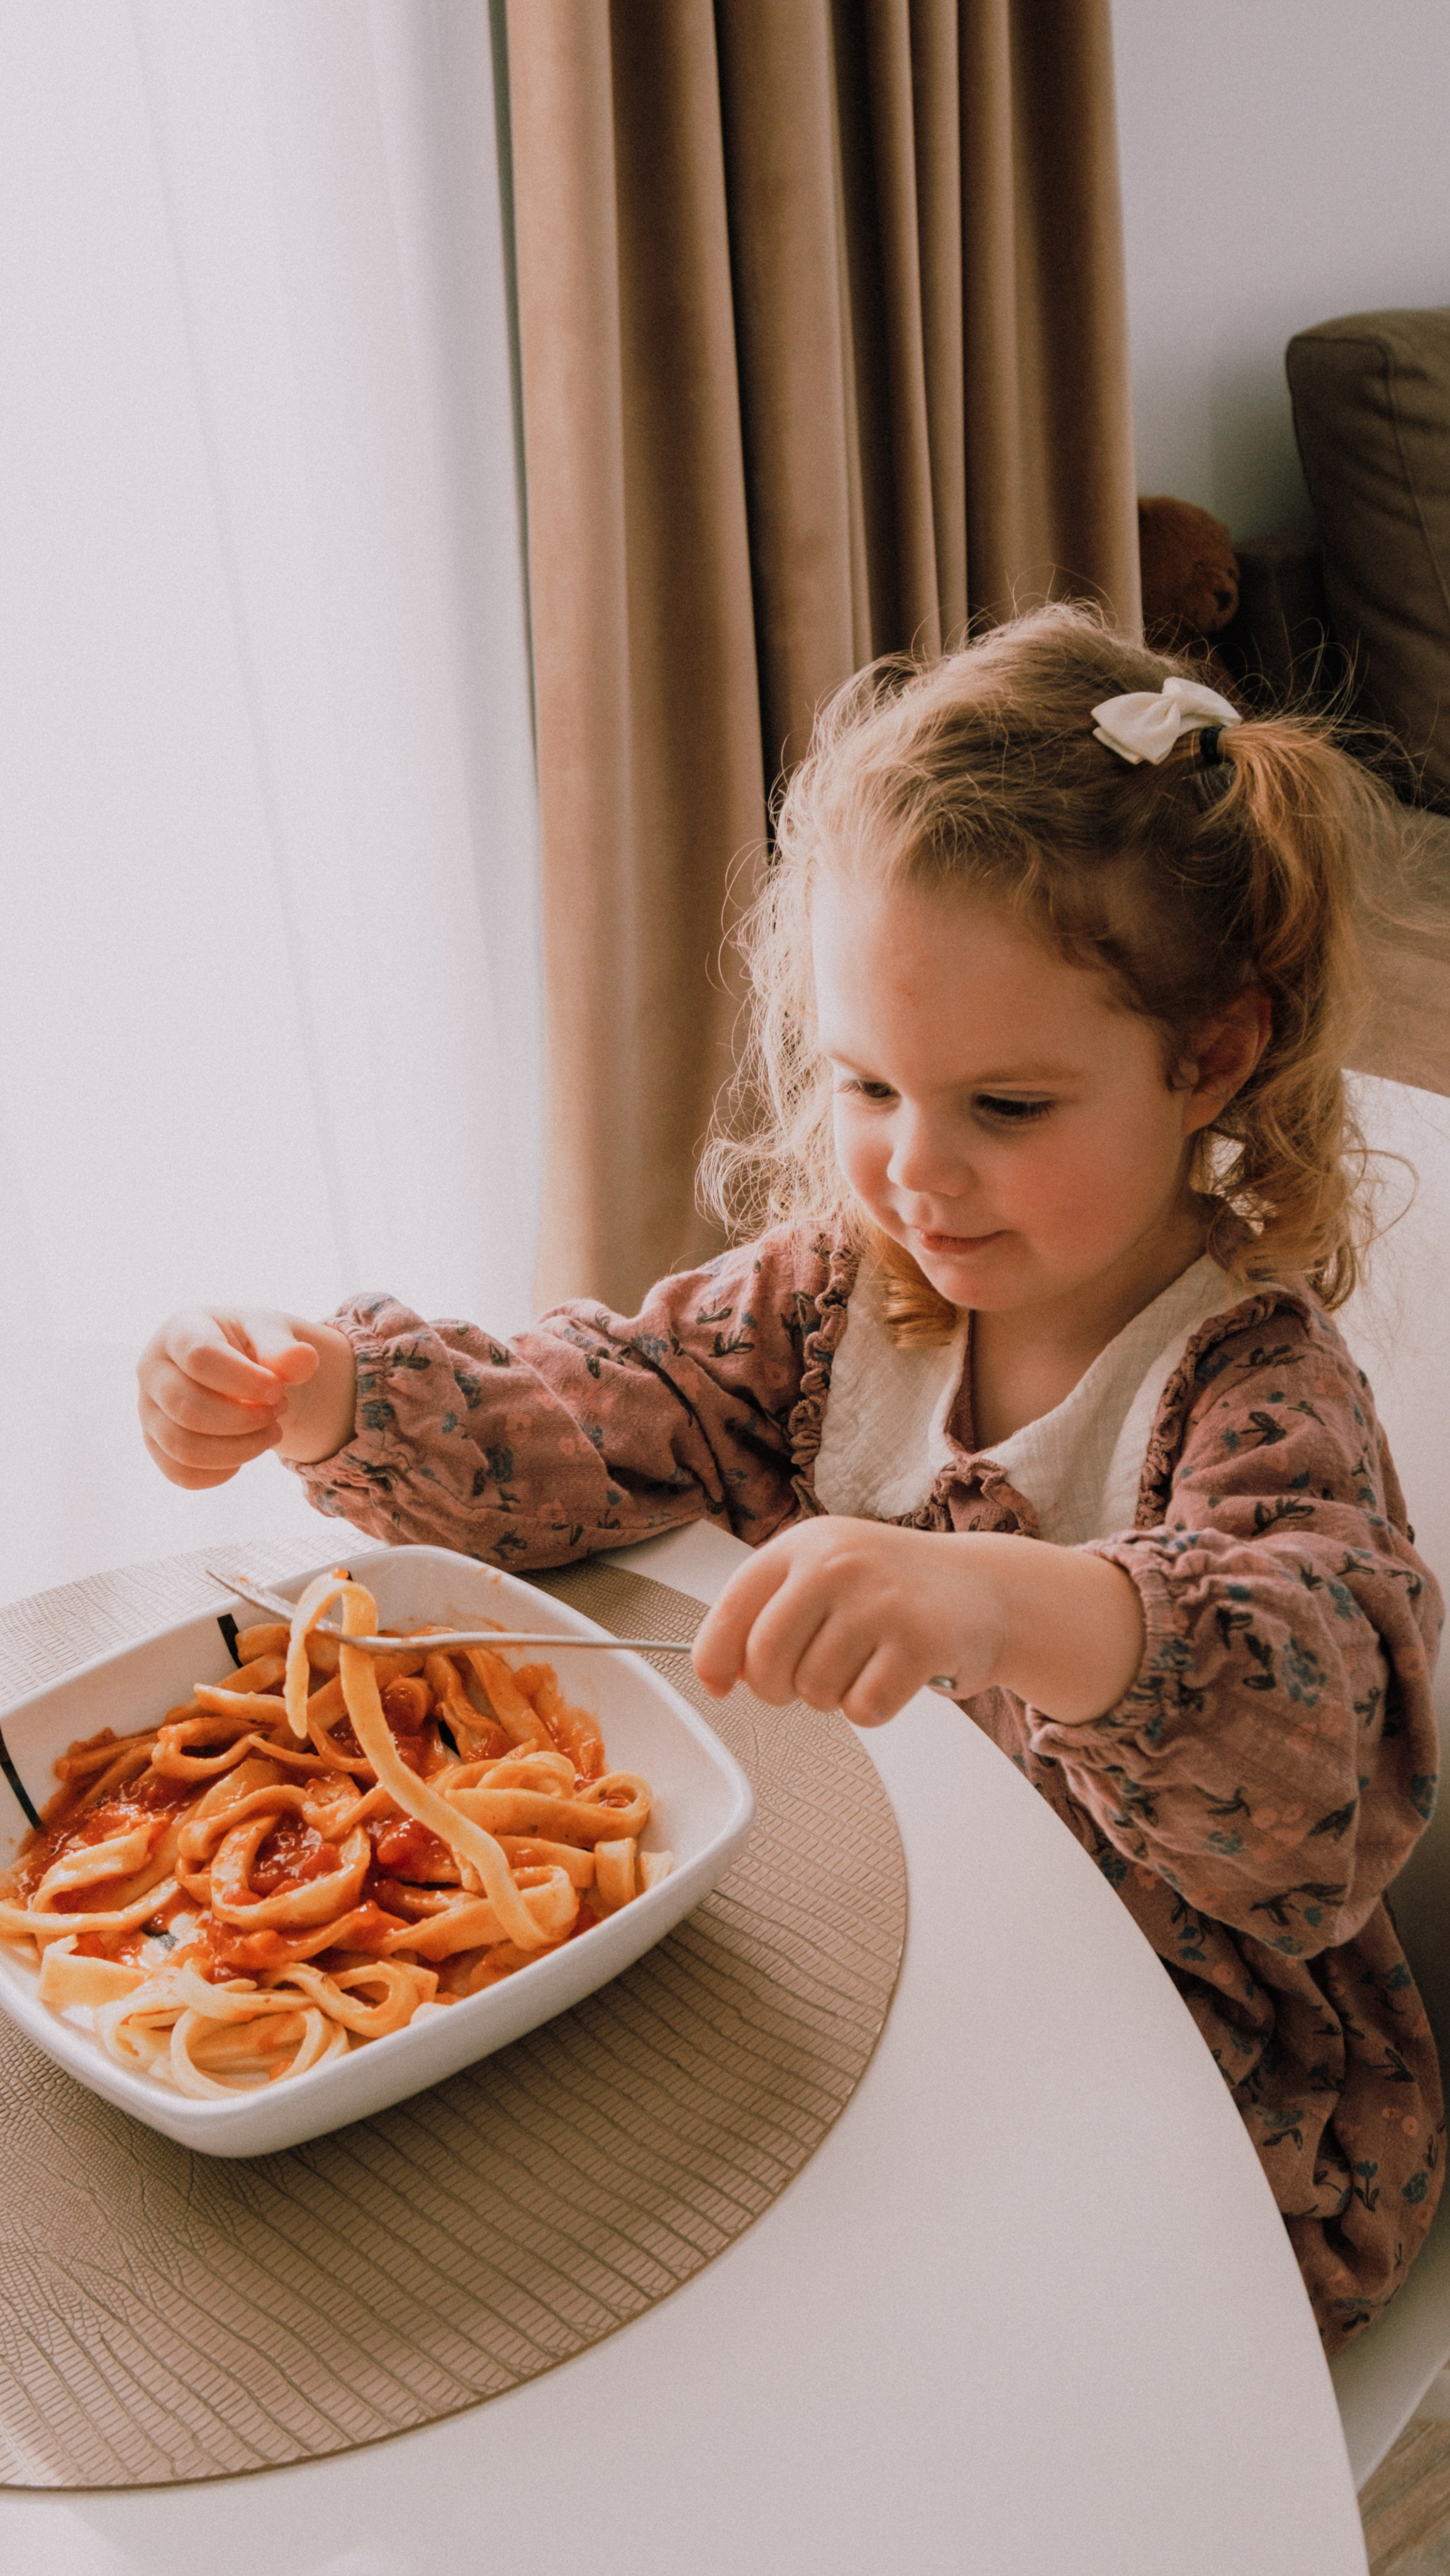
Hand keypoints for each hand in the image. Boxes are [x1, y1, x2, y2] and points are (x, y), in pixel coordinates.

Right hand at [137, 1307, 356, 1489]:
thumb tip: (303, 1360)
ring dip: (239, 1449)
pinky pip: (182, 1473)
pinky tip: (247, 1451)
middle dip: (244, 1419)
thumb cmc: (252, 1345)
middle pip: (187, 1408)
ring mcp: (148, 1411)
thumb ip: (284, 1348)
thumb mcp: (271, 1335)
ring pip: (183, 1447)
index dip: (244, 1381)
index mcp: (179, 1330)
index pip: (199, 1357)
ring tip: (272, 1433)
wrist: (239, 1368)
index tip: (279, 1391)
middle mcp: (152, 1370)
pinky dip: (222, 1471)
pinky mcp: (156, 1445)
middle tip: (280, 1410)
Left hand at [691, 1515, 1145, 1728]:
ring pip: (814, 1691)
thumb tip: (717, 1674)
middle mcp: (839, 1563)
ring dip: (833, 1696)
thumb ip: (767, 1613)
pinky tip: (893, 1677)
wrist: (985, 1589)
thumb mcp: (824, 1575)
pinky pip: (864, 1709)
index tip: (719, 1683)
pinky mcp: (921, 1641)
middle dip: (779, 1689)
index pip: (733, 1610)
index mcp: (805, 1544)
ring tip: (866, 1662)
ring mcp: (881, 1600)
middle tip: (810, 1678)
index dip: (715, 1659)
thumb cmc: (893, 1590)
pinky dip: (872, 1709)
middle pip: (766, 1662)